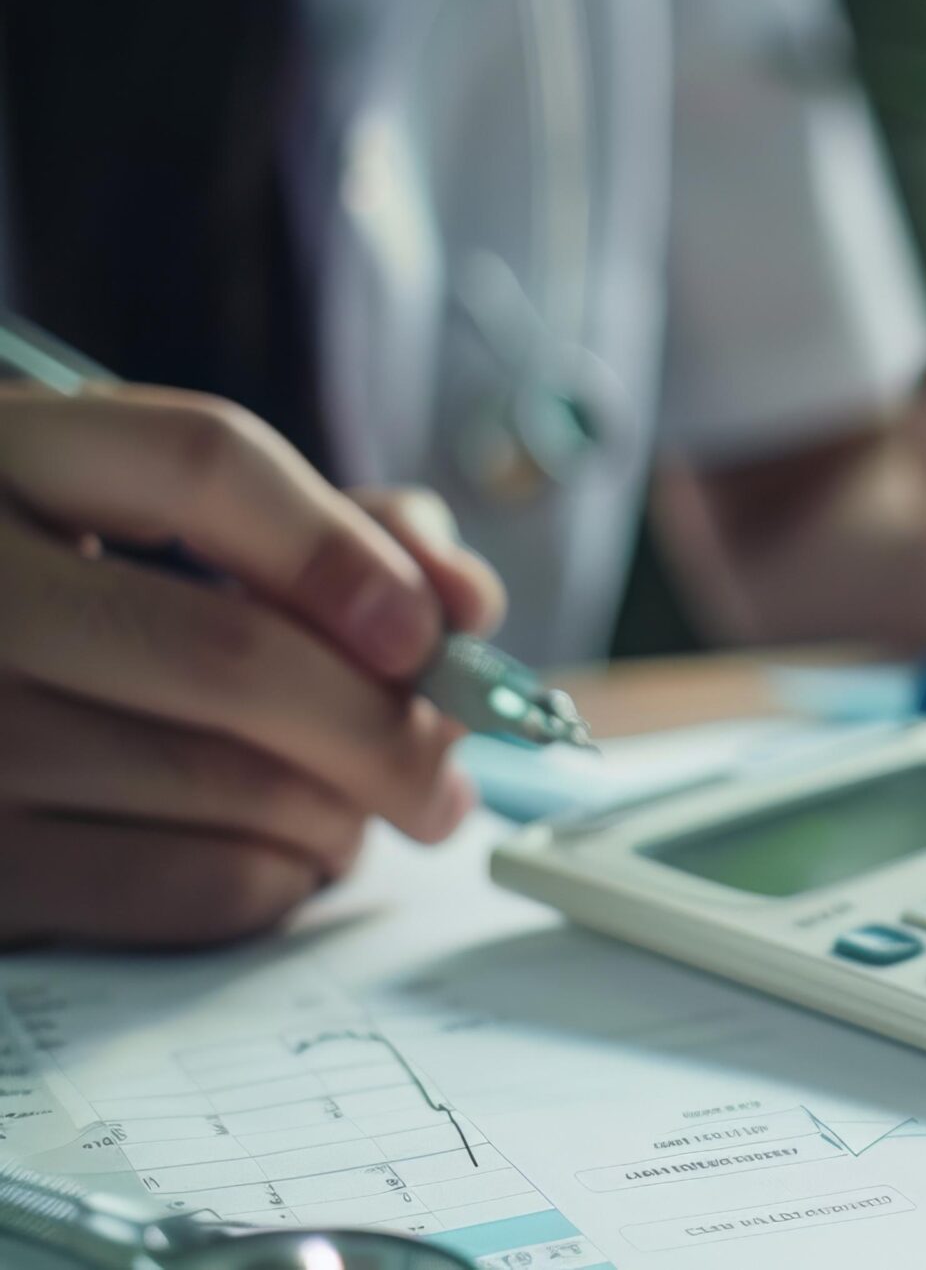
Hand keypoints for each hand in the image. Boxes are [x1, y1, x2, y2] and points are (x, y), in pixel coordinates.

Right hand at [0, 385, 503, 947]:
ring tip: (363, 807)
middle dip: (384, 726)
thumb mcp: (196, 528)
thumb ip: (348, 530)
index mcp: (15, 455)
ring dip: (345, 811)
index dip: (344, 549)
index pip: (204, 464)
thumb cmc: (106, 609)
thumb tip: (467, 602)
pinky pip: (192, 883)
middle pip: (233, 653)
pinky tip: (293, 855)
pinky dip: (285, 878)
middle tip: (445, 770)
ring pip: (228, 783)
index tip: (428, 631)